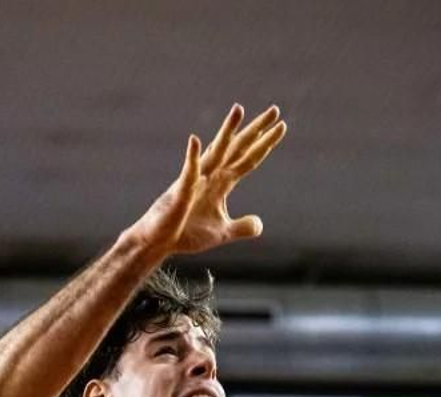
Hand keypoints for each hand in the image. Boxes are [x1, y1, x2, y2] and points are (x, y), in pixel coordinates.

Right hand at [123, 104, 286, 258]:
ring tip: (239, 110)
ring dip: (227, 131)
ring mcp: (195, 180)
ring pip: (216, 151)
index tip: (281, 127)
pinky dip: (192, 158)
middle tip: (275, 110)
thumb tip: (260, 225)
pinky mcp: (180, 191)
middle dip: (256, 130)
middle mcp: (211, 175)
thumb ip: (241, 227)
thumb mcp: (221, 232)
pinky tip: (196, 141)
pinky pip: (188, 173)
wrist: (159, 243)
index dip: (265, 144)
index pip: (248, 159)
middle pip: (238, 148)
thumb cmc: (185, 234)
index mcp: (222, 183)